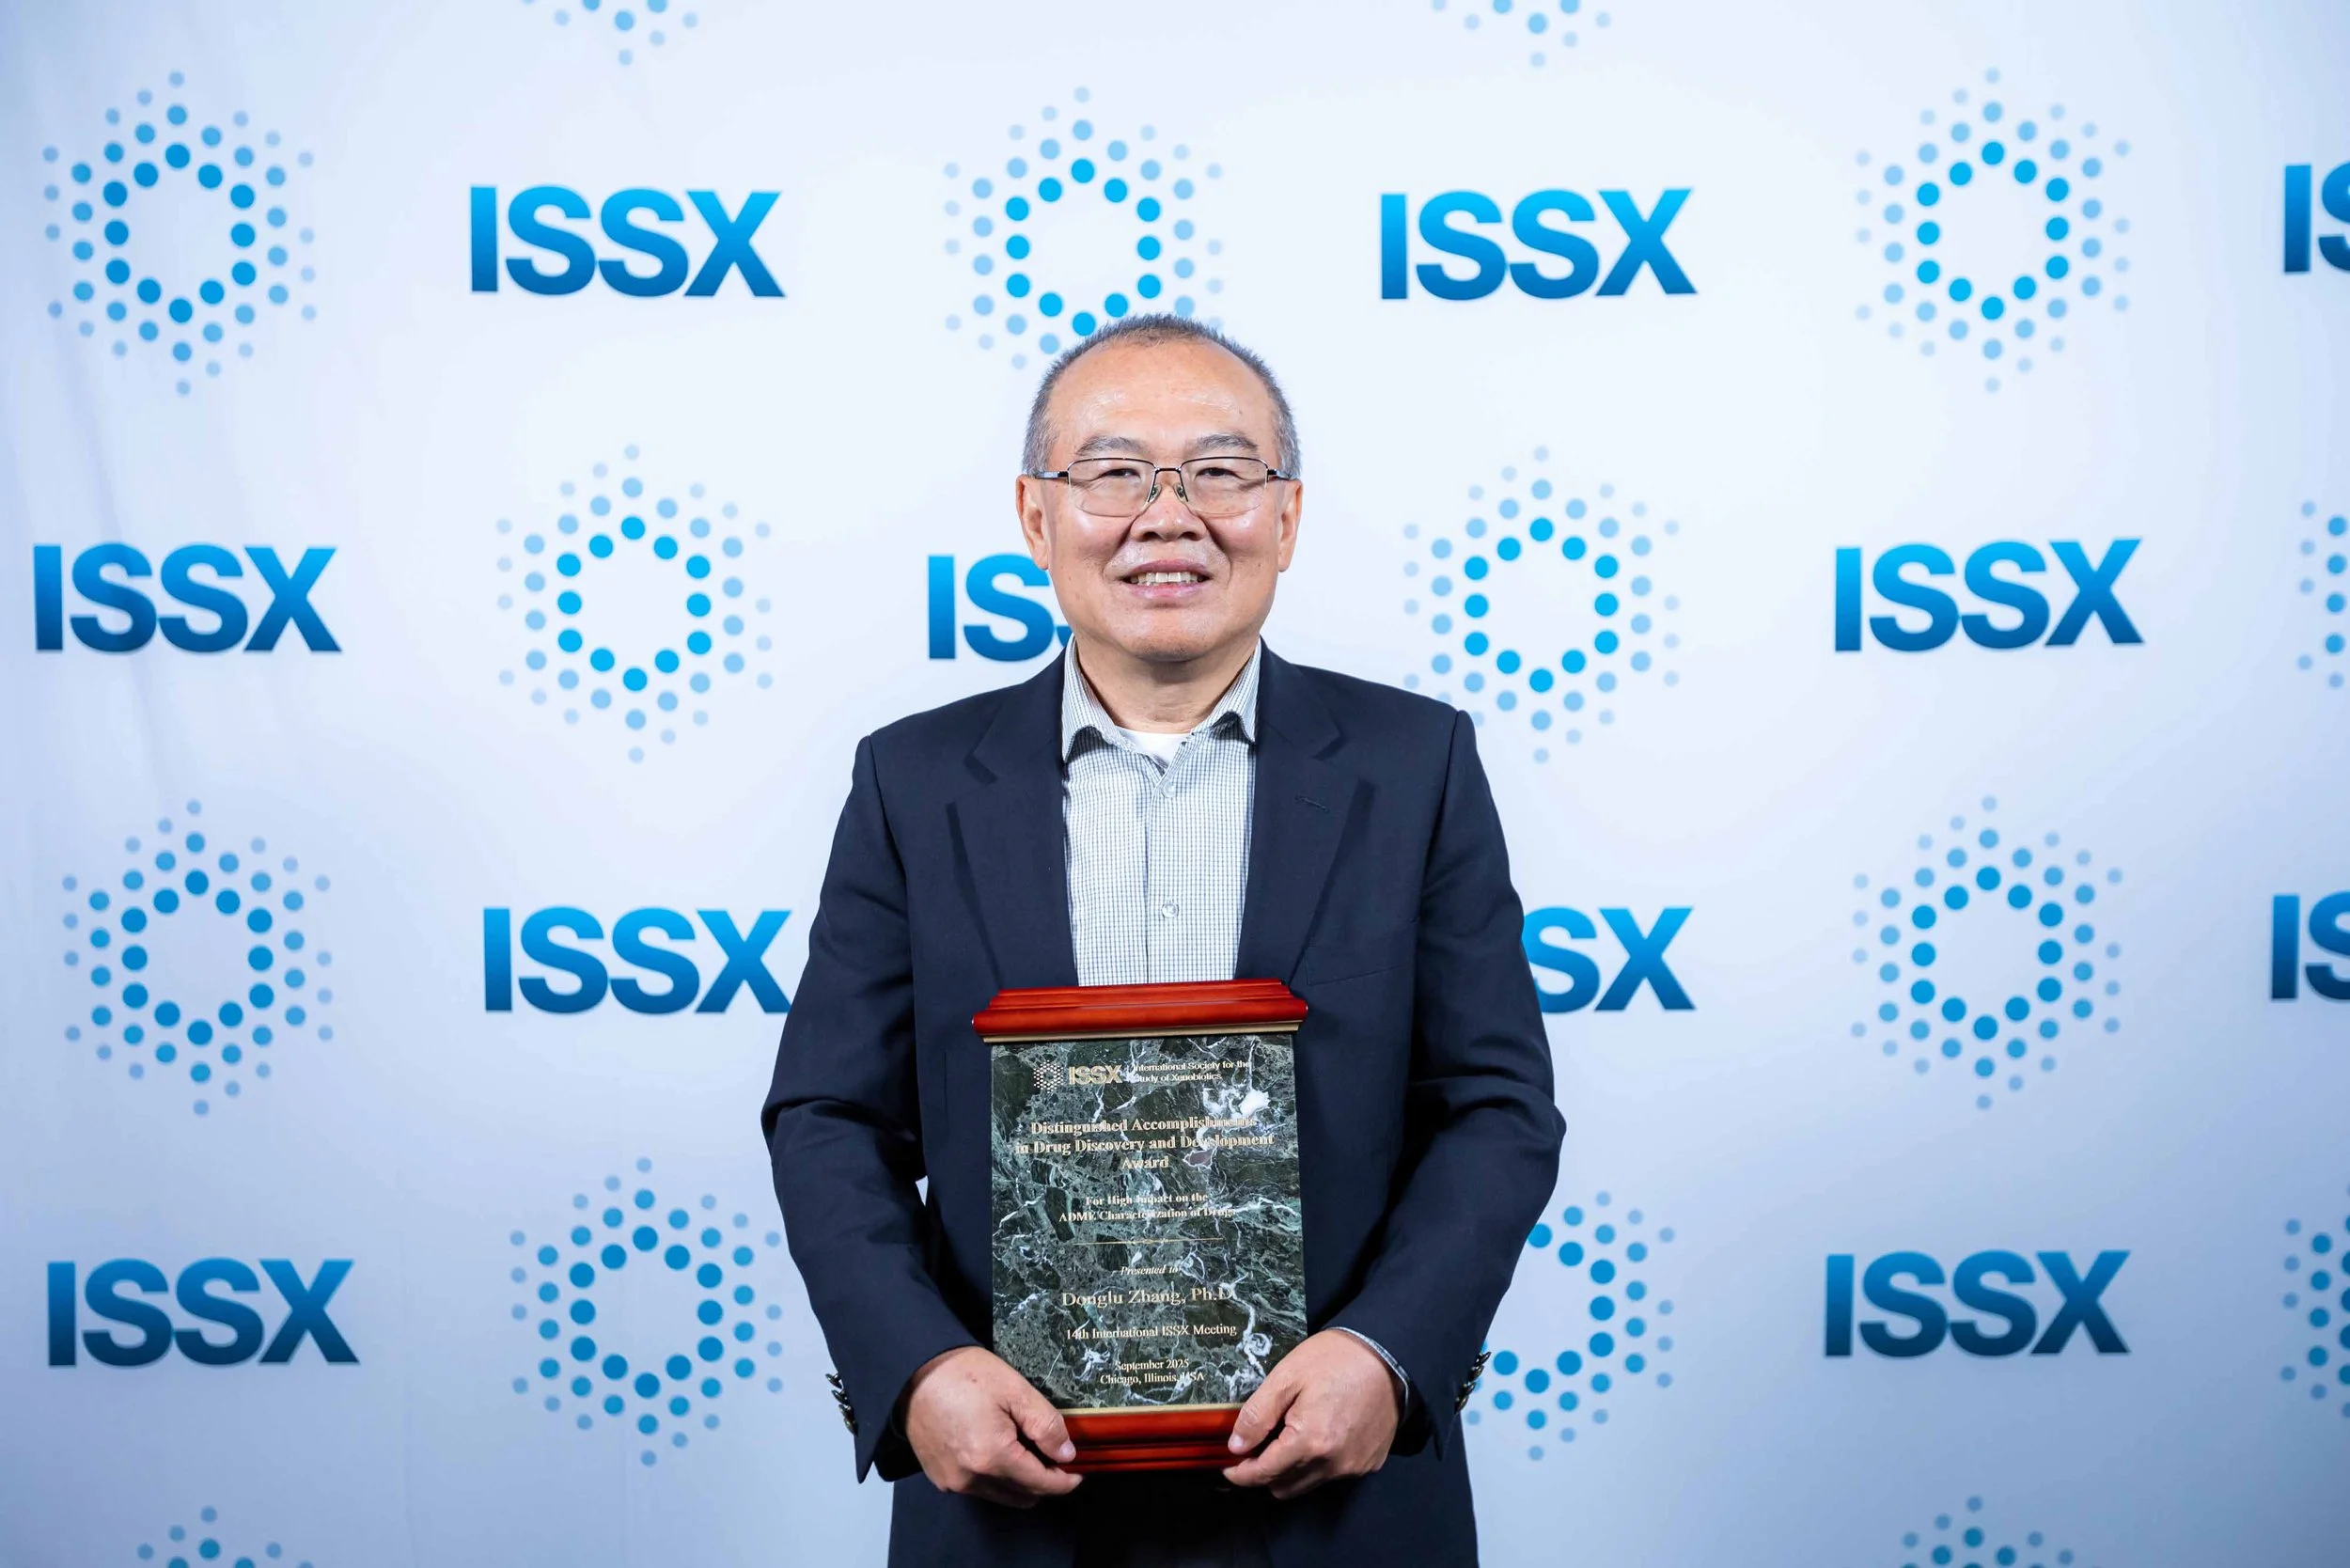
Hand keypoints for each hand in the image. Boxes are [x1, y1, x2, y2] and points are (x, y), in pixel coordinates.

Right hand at [903, 1345, 1083, 1507]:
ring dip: (1019, 1482)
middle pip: (1022, 1496)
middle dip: (1044, 1482)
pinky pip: (978, 1489)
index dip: (1064, 1481)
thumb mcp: (1015, 1390)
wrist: (915, 1370)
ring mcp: (952, 1482)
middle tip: (1054, 1458)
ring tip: (1027, 1452)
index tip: (1078, 1471)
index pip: (1040, 1485)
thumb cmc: (965, 1374)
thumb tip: (1067, 1454)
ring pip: (1001, 1495)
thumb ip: (1045, 1425)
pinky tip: (998, 1452)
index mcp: (993, 1458)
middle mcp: (971, 1480)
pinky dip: (995, 1478)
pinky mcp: (939, 1478)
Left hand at [1221, 1330, 1402, 1499]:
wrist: (1389, 1353)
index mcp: (1309, 1442)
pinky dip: (1317, 1465)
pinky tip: (1317, 1436)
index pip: (1263, 1474)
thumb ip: (1258, 1415)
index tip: (1227, 1465)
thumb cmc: (1337, 1358)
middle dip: (1263, 1473)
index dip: (1240, 1474)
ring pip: (1307, 1485)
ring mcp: (1353, 1466)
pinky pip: (1332, 1475)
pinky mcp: (1368, 1462)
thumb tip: (1236, 1446)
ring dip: (1290, 1471)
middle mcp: (1333, 1464)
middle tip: (1256, 1447)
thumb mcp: (1287, 1377)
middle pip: (1283, 1487)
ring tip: (1285, 1439)